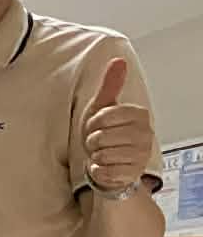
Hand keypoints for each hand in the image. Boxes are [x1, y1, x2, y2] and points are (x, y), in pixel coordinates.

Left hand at [84, 57, 153, 191]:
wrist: (111, 163)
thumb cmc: (106, 133)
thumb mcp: (104, 107)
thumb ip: (111, 85)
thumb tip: (118, 61)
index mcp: (140, 116)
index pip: (104, 116)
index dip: (92, 123)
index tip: (96, 126)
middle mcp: (145, 135)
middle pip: (100, 136)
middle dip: (91, 141)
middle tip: (97, 142)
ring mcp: (140, 156)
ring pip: (101, 154)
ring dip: (94, 156)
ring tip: (101, 154)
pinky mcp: (131, 175)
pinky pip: (103, 171)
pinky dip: (97, 170)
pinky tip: (104, 167)